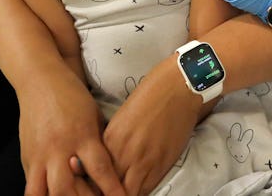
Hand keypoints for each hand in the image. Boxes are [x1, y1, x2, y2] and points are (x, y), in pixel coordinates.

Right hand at [18, 68, 124, 195]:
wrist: (40, 80)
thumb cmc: (71, 95)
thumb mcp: (93, 116)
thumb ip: (100, 142)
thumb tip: (113, 166)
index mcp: (82, 135)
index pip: (100, 169)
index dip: (111, 189)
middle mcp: (60, 148)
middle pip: (68, 188)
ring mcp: (40, 155)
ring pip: (44, 193)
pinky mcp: (26, 158)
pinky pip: (31, 186)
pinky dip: (42, 195)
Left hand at [104, 59, 201, 195]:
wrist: (178, 87)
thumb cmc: (152, 95)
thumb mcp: (123, 118)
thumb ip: (114, 142)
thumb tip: (109, 161)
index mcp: (110, 139)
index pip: (93, 173)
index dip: (93, 183)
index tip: (95, 185)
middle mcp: (123, 153)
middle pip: (107, 187)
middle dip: (105, 192)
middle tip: (107, 191)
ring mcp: (143, 160)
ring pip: (126, 193)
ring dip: (123, 194)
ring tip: (123, 191)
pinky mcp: (162, 164)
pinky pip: (146, 189)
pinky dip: (140, 191)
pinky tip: (138, 189)